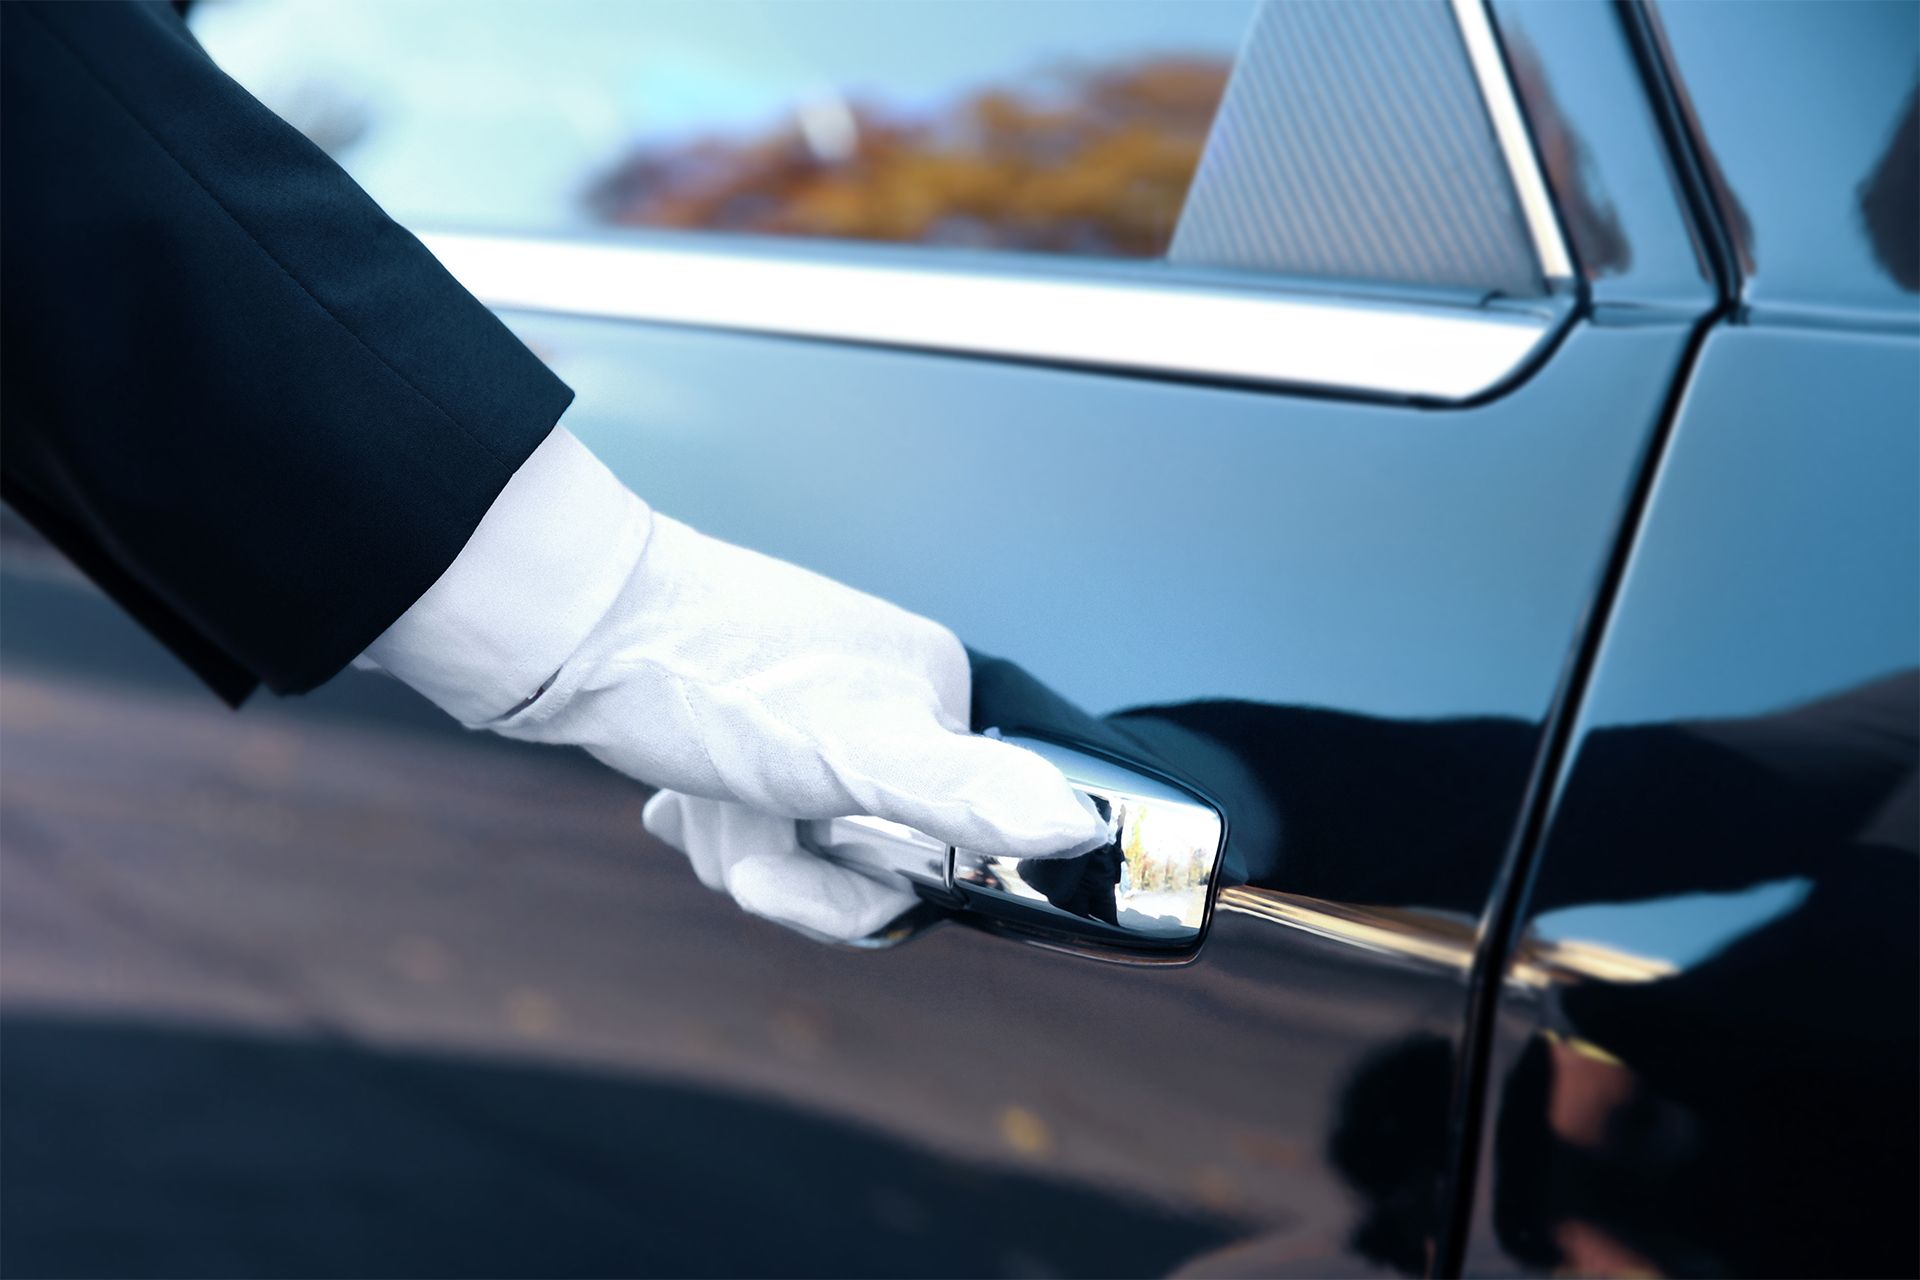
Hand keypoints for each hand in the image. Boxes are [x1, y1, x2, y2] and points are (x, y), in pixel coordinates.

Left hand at [489, 511, 1108, 935]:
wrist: (563, 626)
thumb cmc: (705, 677)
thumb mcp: (847, 753)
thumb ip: (962, 795)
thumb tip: (1078, 827)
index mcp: (931, 693)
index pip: (946, 848)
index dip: (864, 886)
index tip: (796, 868)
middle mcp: (882, 696)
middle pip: (869, 853)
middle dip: (791, 867)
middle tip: (735, 829)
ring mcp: (810, 709)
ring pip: (802, 842)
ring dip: (737, 845)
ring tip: (695, 797)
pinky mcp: (746, 723)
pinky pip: (753, 816)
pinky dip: (708, 824)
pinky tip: (672, 795)